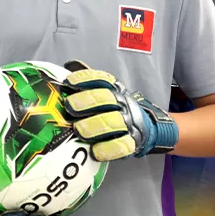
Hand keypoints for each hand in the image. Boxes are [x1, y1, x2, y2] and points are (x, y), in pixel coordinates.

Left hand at [56, 61, 178, 161]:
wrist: (146, 128)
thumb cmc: (114, 110)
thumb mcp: (104, 93)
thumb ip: (87, 83)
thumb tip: (68, 64)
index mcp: (114, 90)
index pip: (102, 79)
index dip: (85, 79)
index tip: (68, 82)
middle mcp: (122, 104)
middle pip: (106, 98)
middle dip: (87, 100)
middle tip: (70, 106)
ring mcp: (129, 123)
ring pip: (114, 122)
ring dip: (95, 125)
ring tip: (79, 130)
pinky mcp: (132, 142)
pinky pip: (123, 146)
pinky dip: (109, 149)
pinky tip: (96, 152)